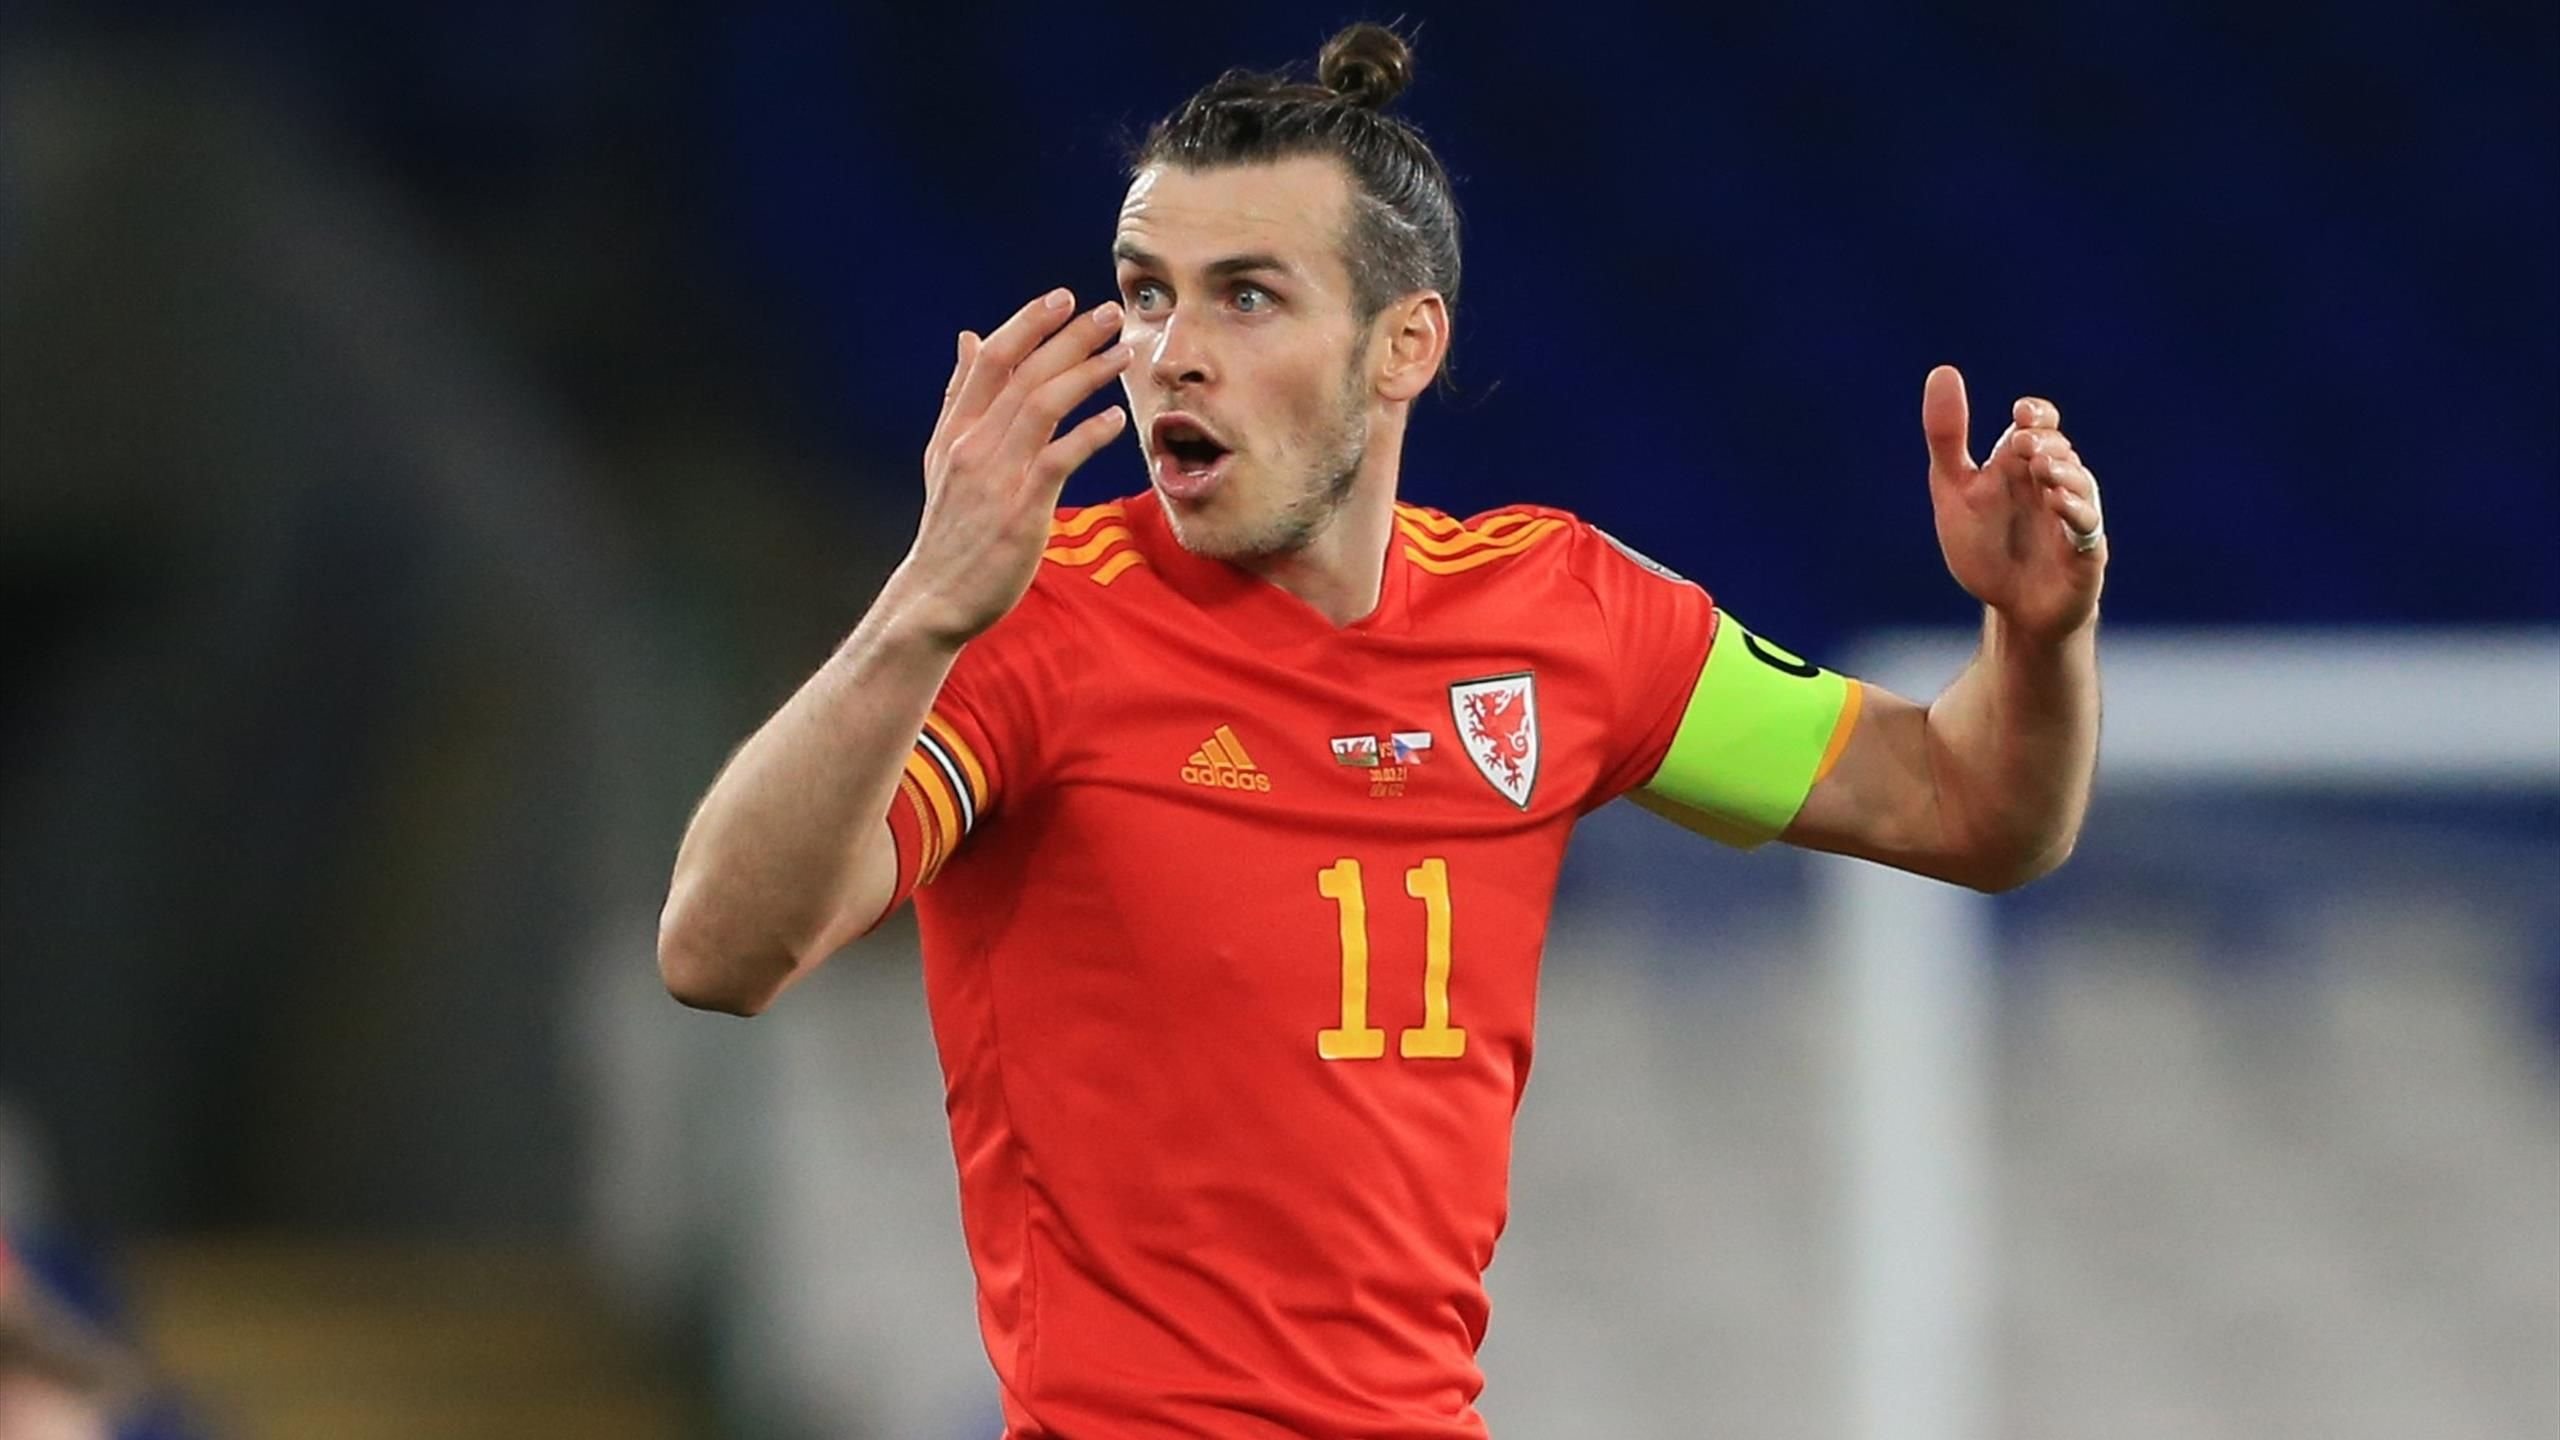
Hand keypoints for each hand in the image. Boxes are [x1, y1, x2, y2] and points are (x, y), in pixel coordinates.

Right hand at [892, 289, 1133, 642]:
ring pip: (1042, 405)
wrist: (936, 595)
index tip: (1062, 298)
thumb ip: (960, 396)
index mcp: (956, 428)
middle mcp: (973, 444)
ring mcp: (996, 476)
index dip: (1027, 323)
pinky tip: (1115, 418)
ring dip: (1086, 373)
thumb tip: (968, 338)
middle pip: (1024, 373)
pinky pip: (1058, 459)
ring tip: (1122, 352)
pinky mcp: (1020, 510)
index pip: (992, 359)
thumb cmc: (950, 528)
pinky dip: (1088, 434)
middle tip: (1109, 312)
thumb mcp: (944, 455)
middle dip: (1070, 337)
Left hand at [1921, 365, 2104, 643]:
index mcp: (2021, 464)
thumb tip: (1942, 370)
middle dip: (2044, 442)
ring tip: (2041, 468)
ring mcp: (2071, 515)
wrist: (2011, 608)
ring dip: (2062, 470)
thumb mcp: (1955, 488)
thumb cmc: (1985, 547)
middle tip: (2023, 442)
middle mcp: (2051, 483)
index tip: (2021, 414)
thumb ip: (1947, 436)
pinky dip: (2075, 510)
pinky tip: (2057, 502)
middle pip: (2058, 447)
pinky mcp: (2084, 550)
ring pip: (2078, 481)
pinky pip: (2087, 525)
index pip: (2039, 422)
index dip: (2036, 413)